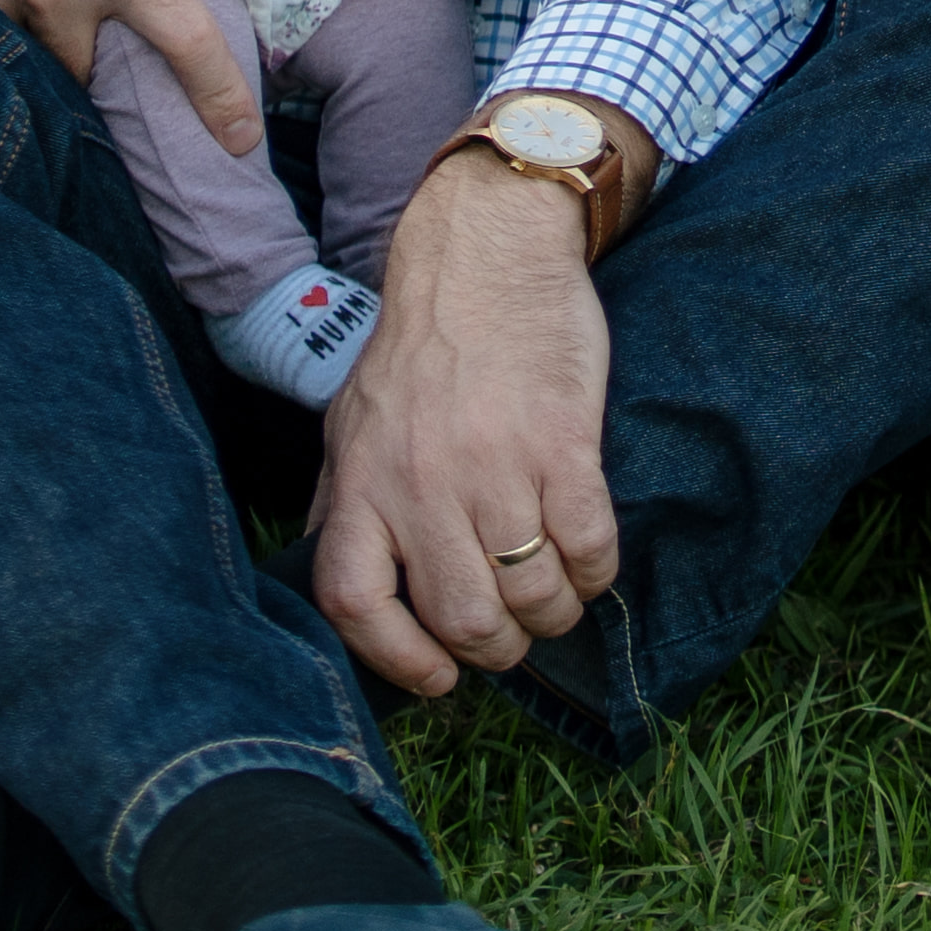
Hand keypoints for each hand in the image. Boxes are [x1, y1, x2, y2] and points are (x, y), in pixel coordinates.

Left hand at [309, 142, 622, 691]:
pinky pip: (588, 547)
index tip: (436, 677)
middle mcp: (422, 484)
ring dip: (553, 615)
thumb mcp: (354, 422)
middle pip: (461, 618)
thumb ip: (343, 504)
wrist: (487, 253)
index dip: (396, 659)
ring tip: (556, 597)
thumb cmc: (421, 345)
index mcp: (363, 482)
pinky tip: (589, 562)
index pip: (354, 603)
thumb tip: (336, 583)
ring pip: (530, 595)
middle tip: (512, 636)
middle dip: (497, 650)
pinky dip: (594, 574)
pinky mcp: (563, 445)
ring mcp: (494, 467)